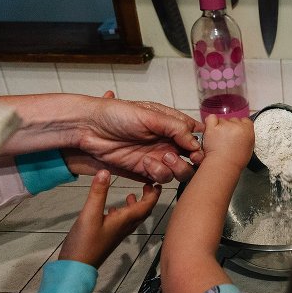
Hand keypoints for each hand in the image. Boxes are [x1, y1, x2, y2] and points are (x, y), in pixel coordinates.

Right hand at [58, 170, 160, 267]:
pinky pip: (120, 222)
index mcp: (125, 220)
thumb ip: (98, 193)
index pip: (146, 206)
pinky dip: (121, 213)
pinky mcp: (108, 236)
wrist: (76, 267)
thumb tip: (105, 172)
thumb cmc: (85, 242)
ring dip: (135, 205)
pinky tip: (112, 209)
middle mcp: (124, 227)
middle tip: (148, 186)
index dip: (153, 195)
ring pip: (132, 217)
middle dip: (147, 198)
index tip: (158, 183)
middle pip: (142, 212)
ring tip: (131, 194)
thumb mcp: (90, 214)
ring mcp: (117, 233)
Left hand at [78, 96, 203, 182]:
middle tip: (189, 157)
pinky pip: (162, 178)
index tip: (199, 148)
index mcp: (172, 124)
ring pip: (180, 171)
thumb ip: (176, 128)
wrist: (89, 128)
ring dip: (176, 167)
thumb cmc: (117, 114)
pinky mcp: (145, 170)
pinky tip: (146, 164)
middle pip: (193, 157)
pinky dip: (158, 173)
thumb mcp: (150, 115)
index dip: (202, 143)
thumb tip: (196, 143)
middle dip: (193, 160)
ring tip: (164, 158)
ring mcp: (158, 156)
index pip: (197, 134)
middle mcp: (168, 141)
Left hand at [200, 114, 253, 169]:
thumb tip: (242, 133)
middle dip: (230, 127)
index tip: (236, 132)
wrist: (224, 166)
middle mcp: (237, 125)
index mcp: (248, 130)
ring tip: (218, 139)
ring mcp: (225, 125)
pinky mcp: (213, 127)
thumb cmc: (236, 162)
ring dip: (219, 126)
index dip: (240, 126)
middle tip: (226, 138)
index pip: (245, 120)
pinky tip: (212, 131)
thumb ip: (246, 137)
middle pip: (233, 120)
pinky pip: (211, 118)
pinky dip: (210, 123)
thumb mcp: (249, 148)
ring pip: (222, 120)